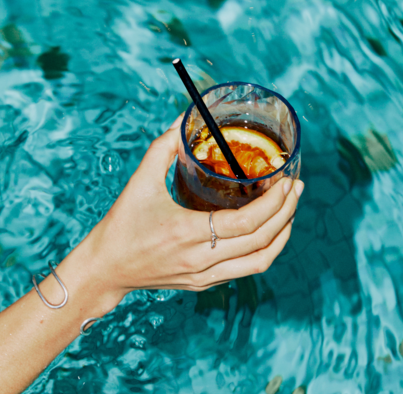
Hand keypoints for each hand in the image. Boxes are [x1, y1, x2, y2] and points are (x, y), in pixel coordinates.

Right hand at [75, 115, 303, 307]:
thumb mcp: (140, 182)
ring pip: (260, 262)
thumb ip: (163, 147)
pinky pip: (246, 269)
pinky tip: (269, 231)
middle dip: (287, 213)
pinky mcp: (203, 284)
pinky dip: (265, 250)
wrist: (105, 269)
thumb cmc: (122, 225)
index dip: (274, 203)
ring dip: (281, 235)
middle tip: (297, 189)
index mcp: (187, 232)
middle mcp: (200, 259)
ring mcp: (204, 276)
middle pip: (261, 241)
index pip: (246, 223)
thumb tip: (185, 119)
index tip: (288, 181)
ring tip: (290, 210)